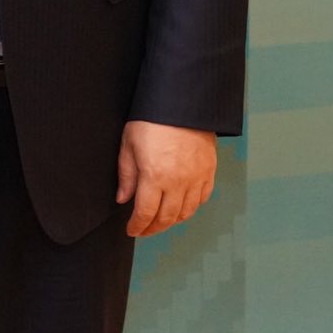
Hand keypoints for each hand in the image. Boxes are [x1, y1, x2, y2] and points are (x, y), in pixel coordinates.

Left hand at [116, 120, 216, 237]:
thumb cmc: (151, 119)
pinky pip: (202, 198)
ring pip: (186, 212)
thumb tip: (123, 199)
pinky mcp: (209, 170)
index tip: (132, 231)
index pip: (146, 213)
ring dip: (173, 221)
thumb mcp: (129, 143)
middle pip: (167, 218)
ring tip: (161, 220)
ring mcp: (196, 177)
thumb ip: (126, 174)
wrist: (182, 101)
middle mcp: (177, 182)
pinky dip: (192, 207)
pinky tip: (182, 205)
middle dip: (153, 228)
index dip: (137, 226)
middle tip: (144, 229)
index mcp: (154, 176)